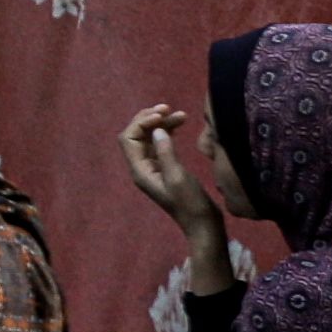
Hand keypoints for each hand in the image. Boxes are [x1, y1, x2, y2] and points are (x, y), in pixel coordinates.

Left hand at [118, 104, 223, 230]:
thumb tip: (156, 130)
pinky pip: (160, 144)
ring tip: (180, 115)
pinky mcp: (165, 167)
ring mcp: (153, 167)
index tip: (162, 115)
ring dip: (162, 123)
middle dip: (149, 119)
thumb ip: (166, 152)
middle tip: (168, 108)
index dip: (141, 122)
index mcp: (140, 170)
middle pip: (136, 135)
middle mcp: (142, 167)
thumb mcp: (178, 177)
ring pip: (149, 137)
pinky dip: (167, 131)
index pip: (129, 138)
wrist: (202, 223)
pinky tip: (179, 125)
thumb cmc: (190, 203)